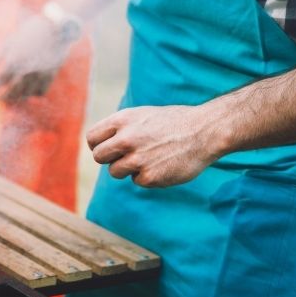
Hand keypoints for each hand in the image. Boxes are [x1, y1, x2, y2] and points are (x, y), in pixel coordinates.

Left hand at [0, 13, 75, 103]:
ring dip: (19, 98)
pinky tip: (31, 94)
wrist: (55, 28)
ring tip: (14, 99)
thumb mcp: (10, 40)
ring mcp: (39, 74)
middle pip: (13, 90)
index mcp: (14, 60)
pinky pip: (42, 90)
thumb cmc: (30, 32)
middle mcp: (26, 70)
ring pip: (27, 93)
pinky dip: (36, 94)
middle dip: (5, 97)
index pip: (1, 79)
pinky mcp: (50, 75)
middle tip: (1, 100)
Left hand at [86, 105, 225, 187]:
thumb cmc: (173, 122)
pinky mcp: (150, 177)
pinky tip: (162, 165)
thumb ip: (121, 128)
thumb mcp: (142, 115)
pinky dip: (147, 176)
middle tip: (125, 157)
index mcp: (122, 120)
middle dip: (110, 159)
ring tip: (148, 158)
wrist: (203, 131)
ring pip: (115, 172)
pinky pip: (137, 181)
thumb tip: (101, 144)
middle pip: (99, 157)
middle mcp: (126, 139)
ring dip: (128, 169)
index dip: (98, 145)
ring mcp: (137, 159)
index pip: (92, 138)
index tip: (107, 149)